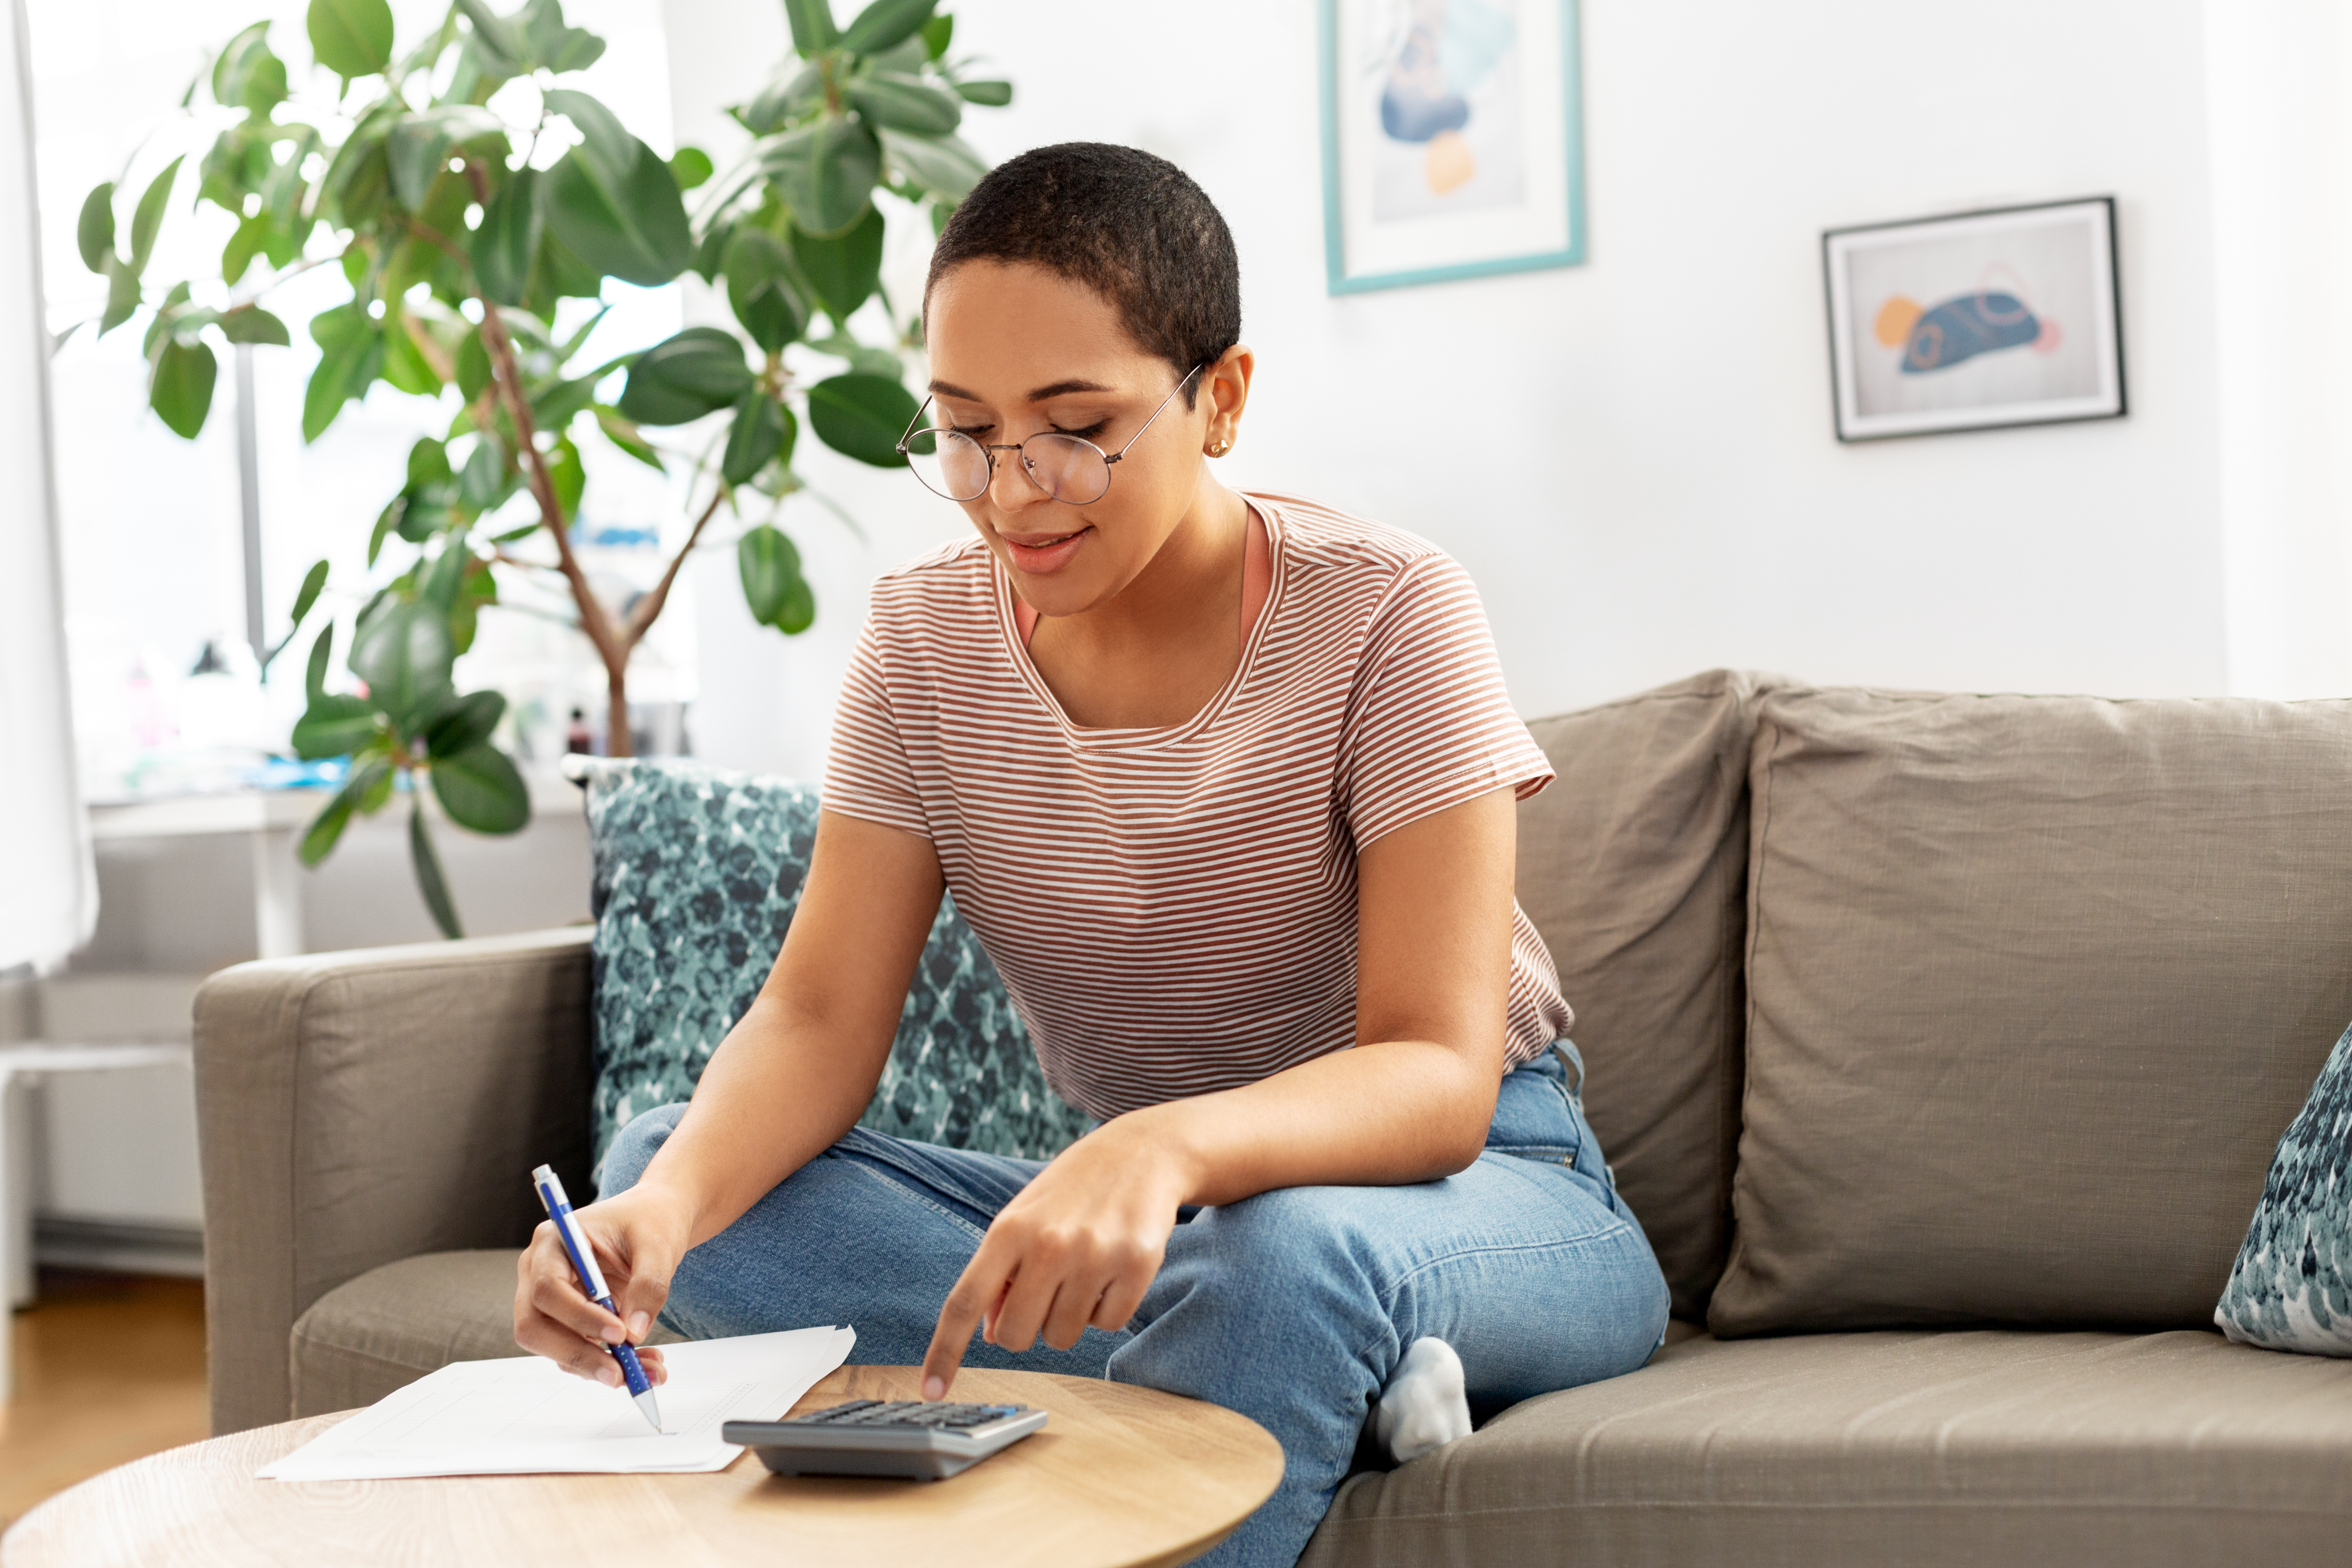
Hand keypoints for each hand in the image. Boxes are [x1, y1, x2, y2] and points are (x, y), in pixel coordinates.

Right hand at [513, 1183, 690, 1386]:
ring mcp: (549, 1299)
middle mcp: (539, 1271)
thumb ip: (648, 1286)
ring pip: (553, 1346)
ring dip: (596, 1366)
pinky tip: (643, 1363)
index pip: (548, 1288)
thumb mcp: (658, 1246)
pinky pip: (576, 1349)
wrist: (657, 1219)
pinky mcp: (567, 1320)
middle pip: (535, 1326)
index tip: (620, 1333)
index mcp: (553, 1241)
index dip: (579, 1316)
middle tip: (620, 1374)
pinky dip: (607, 1363)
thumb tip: (635, 1333)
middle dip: (576, 1354)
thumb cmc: (651, 1220)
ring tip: (648, 1370)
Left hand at [921, 1117, 1193, 1399]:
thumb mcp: (1023, 1218)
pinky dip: (1107, 1309)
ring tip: (1082, 1271)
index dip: (945, 1351)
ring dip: (1068, 1316)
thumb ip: (999, 1273)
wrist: (1141, 1153)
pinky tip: (1111, 1269)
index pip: (965, 1302)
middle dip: (1025, 1327)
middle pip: (1016, 1336)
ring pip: (1064, 1336)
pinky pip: (1108, 1325)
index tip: (932, 1390)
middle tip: (1043, 1293)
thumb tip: (990, 1333)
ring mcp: (1095, 1256)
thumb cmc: (1071, 1192)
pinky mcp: (1138, 1265)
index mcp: (1009, 1229)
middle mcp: (1049, 1244)